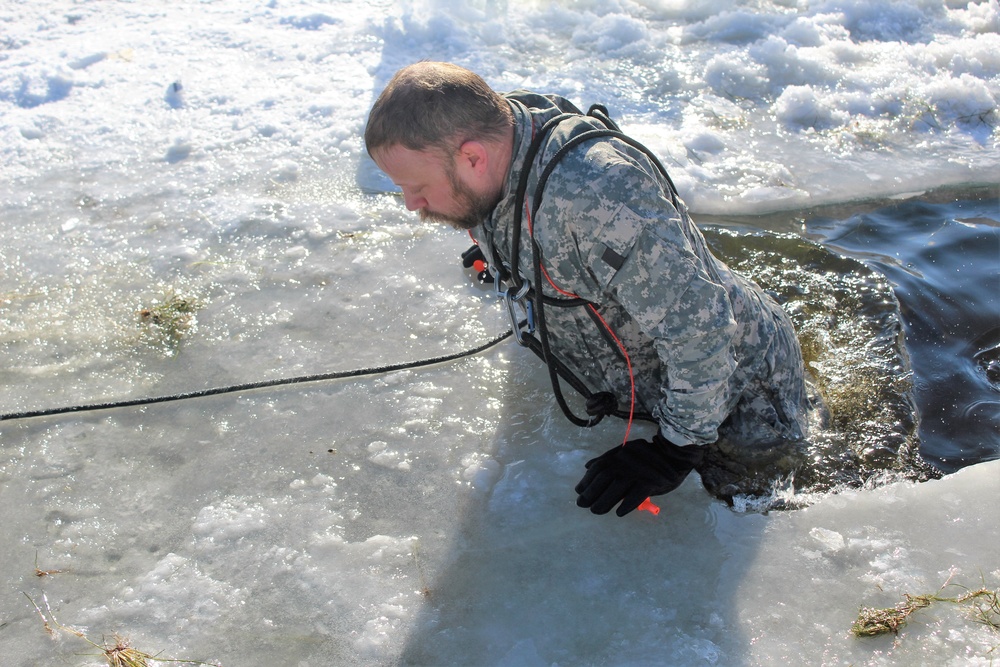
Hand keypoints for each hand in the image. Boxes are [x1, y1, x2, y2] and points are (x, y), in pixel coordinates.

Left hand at [574, 434, 703, 516]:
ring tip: (595, 511)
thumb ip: (607, 458)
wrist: (674, 456)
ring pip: (617, 488)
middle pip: (605, 478)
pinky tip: (618, 513)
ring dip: (604, 501)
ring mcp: (639, 472)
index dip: (587, 480)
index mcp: (619, 454)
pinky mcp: (651, 482)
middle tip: (583, 504)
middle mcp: (626, 462)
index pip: (598, 468)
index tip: (579, 491)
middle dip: (591, 492)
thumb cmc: (648, 457)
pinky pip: (636, 495)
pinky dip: (626, 505)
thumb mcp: (626, 452)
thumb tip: (588, 466)